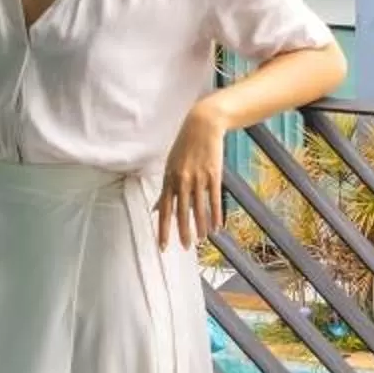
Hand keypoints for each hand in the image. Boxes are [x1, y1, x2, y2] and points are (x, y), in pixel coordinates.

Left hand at [156, 99, 226, 251]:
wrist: (203, 125)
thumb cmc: (184, 147)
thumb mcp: (170, 167)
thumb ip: (164, 190)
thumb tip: (156, 209)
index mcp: (169, 179)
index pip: (165, 209)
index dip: (164, 228)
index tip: (163, 246)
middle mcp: (182, 180)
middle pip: (181, 211)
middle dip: (182, 231)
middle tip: (185, 247)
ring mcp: (198, 178)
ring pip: (198, 208)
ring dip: (200, 226)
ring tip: (202, 240)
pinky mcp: (213, 174)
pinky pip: (214, 199)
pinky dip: (215, 214)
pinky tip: (217, 227)